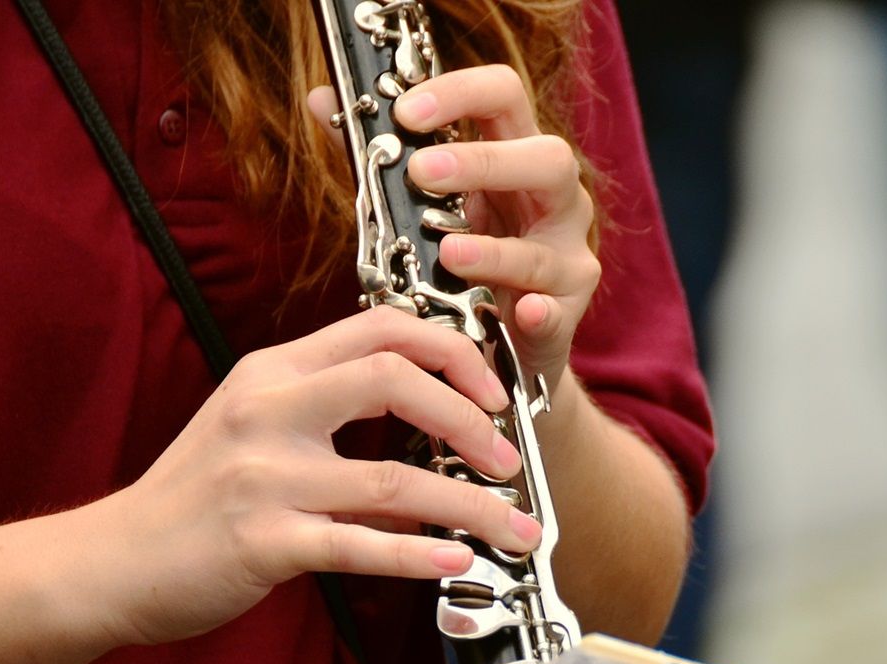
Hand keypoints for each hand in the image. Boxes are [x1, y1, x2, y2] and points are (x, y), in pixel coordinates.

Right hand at [84, 310, 542, 646]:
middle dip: (471, 416)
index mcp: (272, 373)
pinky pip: (359, 545)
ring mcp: (263, 476)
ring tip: (513, 528)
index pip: (381, 329)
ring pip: (394, 476)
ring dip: (470, 505)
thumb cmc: (191, 502)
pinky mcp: (263, 541)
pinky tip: (456, 563)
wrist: (112, 561)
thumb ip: (335, 434)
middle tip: (506, 458)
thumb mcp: (257, 441)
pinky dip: (418, 555)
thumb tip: (429, 463)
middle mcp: (268, 410)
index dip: (452, 352)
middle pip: (394, 377)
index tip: (490, 394)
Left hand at [308, 66, 600, 391]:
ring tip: (449, 252)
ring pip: (543, 244)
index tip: (406, 111)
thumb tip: (319, 100)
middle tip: (422, 171)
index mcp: (517, 157)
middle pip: (546, 158)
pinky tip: (522, 311)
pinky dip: (540, 312)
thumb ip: (376, 157)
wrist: (494, 347)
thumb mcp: (421, 206)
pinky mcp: (566, 314)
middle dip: (483, 162)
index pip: (503, 98)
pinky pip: (555, 312)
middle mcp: (555, 201)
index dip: (460, 94)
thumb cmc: (458, 263)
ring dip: (495, 249)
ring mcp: (567, 257)